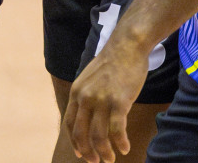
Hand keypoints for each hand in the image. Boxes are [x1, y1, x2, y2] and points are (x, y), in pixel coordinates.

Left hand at [65, 41, 147, 162]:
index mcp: (77, 92)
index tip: (82, 153)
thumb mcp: (90, 78)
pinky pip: (117, 130)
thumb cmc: (112, 63)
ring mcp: (101, 100)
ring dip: (104, 152)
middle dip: (88, 152)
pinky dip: (120, 143)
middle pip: (81, 133)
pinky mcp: (119, 101)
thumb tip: (87, 114)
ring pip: (98, 136)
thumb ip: (86, 95)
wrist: (127, 46)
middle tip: (96, 161)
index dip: (75, 141)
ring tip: (111, 159)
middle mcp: (85, 97)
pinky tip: (126, 149)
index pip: (70, 123)